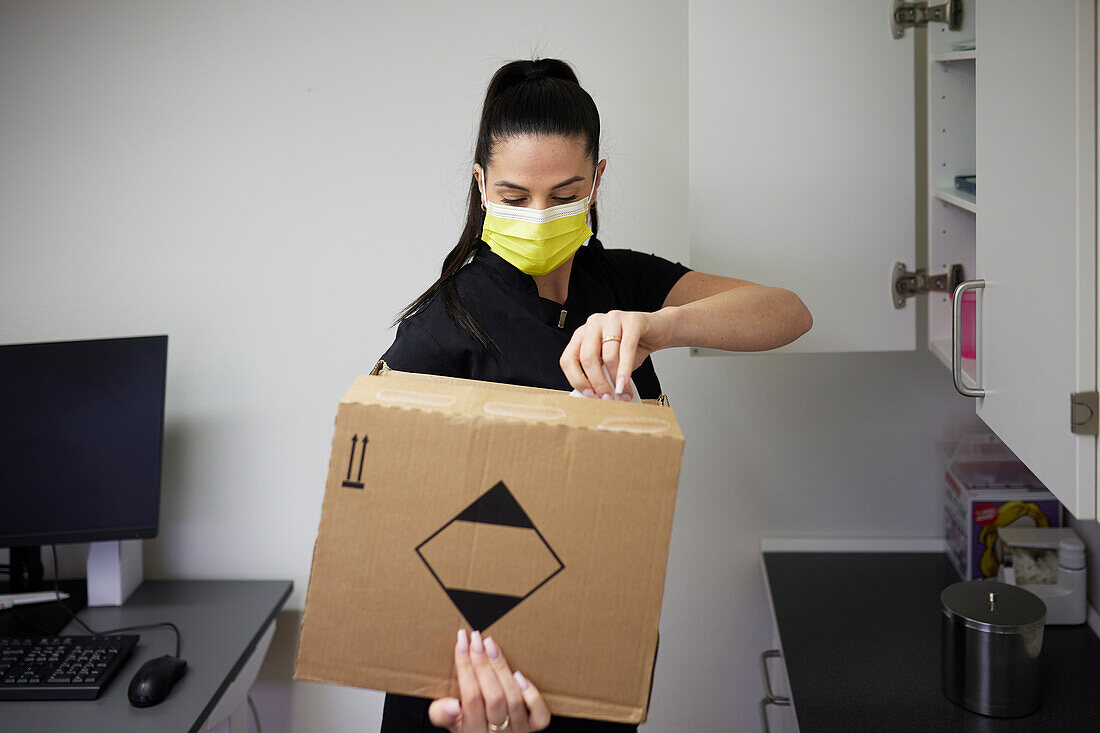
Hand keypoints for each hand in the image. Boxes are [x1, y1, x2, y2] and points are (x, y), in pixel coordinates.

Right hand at [428, 630, 550, 732]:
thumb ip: (441, 715)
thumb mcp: (449, 724)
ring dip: (502, 669)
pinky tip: (519, 674)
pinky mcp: (533, 728)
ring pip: (514, 699)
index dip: (465, 666)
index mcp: (471, 732)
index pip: (470, 697)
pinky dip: (531, 694)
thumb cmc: (468, 727)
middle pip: (493, 696)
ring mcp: (518, 732)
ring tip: (491, 645)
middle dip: (483, 663)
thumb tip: (452, 704)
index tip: (461, 641)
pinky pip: (539, 715)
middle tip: (476, 637)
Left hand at [559, 309, 674, 399]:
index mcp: (582, 335)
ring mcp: (612, 319)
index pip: (568, 359)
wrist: (658, 331)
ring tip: (621, 393)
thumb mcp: (610, 362)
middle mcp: (593, 324)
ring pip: (608, 355)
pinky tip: (626, 382)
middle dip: (597, 383)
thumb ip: (600, 374)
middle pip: (587, 357)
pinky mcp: (631, 320)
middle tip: (606, 398)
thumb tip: (594, 397)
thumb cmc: (631, 347)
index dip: (576, 380)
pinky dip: (625, 370)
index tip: (589, 396)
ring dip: (615, 379)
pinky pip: (627, 349)